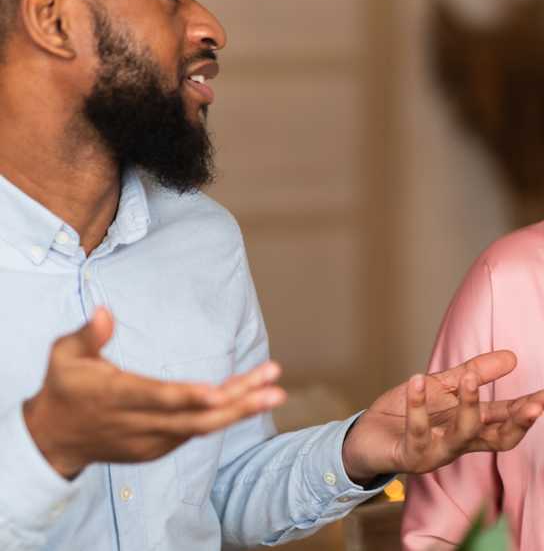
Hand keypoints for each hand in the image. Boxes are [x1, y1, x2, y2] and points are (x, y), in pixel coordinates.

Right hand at [22, 307, 286, 478]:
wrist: (53, 440)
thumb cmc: (64, 387)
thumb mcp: (63, 356)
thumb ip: (87, 336)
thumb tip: (105, 311)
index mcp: (115, 397)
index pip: (157, 399)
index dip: (189, 398)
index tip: (220, 394)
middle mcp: (137, 424)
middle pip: (194, 419)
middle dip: (237, 406)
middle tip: (274, 390)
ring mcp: (150, 441)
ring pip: (201, 427)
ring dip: (240, 409)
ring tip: (274, 390)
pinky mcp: (158, 449)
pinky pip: (196, 432)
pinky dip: (223, 416)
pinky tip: (249, 396)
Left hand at [340, 350, 543, 481]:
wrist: (365, 436)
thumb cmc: (406, 414)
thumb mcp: (445, 386)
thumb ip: (475, 373)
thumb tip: (512, 357)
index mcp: (471, 427)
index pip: (507, 421)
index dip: (530, 410)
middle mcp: (459, 444)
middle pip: (498, 438)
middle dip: (518, 422)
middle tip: (535, 405)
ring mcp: (436, 453)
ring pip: (462, 435)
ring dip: (469, 406)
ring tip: (470, 378)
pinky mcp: (409, 455)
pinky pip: (417, 431)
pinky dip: (417, 405)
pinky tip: (417, 381)